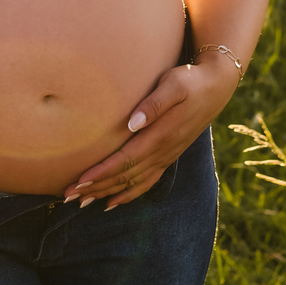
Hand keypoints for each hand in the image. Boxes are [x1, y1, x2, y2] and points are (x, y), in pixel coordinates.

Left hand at [63, 58, 232, 209]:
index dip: (102, 172)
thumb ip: (154, 104)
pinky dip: (128, 195)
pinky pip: (146, 182)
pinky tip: (113, 203)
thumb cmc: (190, 81)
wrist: (216, 87)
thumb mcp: (174, 84)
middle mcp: (163, 152)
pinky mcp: (168, 156)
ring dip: (107, 194)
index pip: (125, 160)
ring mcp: (166, 156)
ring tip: (82, 204)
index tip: (80, 181)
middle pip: (125, 176)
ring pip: (133, 183)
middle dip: (96, 188)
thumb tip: (132, 123)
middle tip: (69, 197)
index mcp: (161, 135)